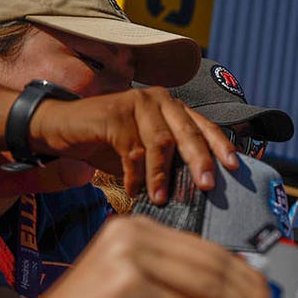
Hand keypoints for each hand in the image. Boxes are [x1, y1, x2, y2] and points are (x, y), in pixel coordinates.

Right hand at [26, 87, 239, 203]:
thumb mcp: (146, 153)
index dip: (220, 146)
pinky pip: (132, 150)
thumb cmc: (110, 143)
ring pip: (160, 143)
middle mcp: (160, 99)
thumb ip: (171, 162)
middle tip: (207, 186)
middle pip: (188, 133)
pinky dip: (134, 175)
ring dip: (161, 175)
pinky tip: (133, 190)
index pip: (205, 126)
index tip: (234, 167)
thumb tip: (199, 188)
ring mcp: (137, 102)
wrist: (63, 127)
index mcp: (174, 107)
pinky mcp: (115, 112)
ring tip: (161, 198)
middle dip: (200, 161)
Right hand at [28, 216, 286, 297]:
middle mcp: (136, 235)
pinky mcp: (128, 290)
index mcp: (141, 228)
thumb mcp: (146, 296)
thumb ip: (188, 290)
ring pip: (208, 287)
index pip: (210, 251)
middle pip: (214, 266)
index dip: (248, 276)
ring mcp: (130, 259)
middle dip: (253, 295)